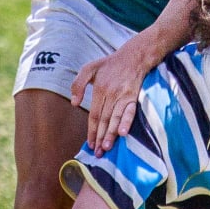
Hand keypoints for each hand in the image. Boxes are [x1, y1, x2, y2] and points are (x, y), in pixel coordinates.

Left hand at [70, 36, 158, 154]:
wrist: (135, 56)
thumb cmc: (110, 64)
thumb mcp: (89, 68)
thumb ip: (78, 84)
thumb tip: (74, 103)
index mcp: (99, 89)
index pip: (93, 115)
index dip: (91, 130)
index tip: (90, 144)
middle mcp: (111, 94)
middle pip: (103, 120)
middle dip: (100, 137)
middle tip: (98, 153)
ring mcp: (123, 95)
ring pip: (115, 118)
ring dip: (111, 134)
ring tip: (107, 148)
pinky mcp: (134, 96)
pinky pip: (130, 112)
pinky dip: (126, 122)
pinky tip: (122, 133)